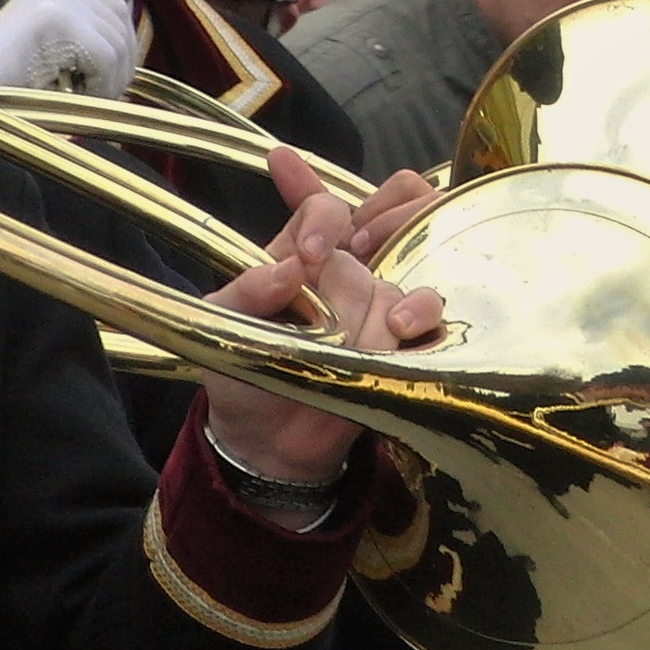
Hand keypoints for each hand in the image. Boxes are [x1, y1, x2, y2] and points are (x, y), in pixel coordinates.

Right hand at [0, 0, 138, 96]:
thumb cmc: (10, 79)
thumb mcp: (47, 41)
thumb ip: (81, 20)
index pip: (110, 1)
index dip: (121, 37)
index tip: (114, 68)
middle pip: (118, 16)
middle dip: (123, 58)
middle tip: (110, 89)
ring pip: (115, 40)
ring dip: (113, 77)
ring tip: (95, 97)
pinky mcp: (59, 20)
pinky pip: (106, 56)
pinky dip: (103, 83)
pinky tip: (85, 97)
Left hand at [199, 148, 446, 490]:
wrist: (268, 445)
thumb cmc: (241, 375)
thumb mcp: (223, 326)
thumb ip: (246, 292)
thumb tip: (289, 270)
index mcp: (302, 255)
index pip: (322, 205)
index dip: (316, 206)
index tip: (307, 245)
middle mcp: (346, 269)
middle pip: (393, 207)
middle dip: (388, 213)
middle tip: (359, 244)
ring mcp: (376, 302)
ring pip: (406, 265)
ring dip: (390, 283)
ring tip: (377, 311)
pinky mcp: (402, 340)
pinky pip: (427, 311)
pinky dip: (419, 314)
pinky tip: (400, 329)